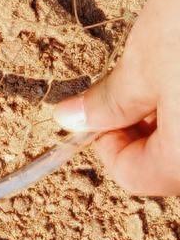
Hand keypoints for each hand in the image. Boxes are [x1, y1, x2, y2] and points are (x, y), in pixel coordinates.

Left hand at [54, 0, 179, 195]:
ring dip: (174, 115)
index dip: (105, 139)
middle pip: (171, 162)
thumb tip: (69, 120)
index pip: (133, 175)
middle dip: (145, 128)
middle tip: (136, 82)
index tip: (99, 105)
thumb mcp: (143, 64)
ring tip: (171, 66)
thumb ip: (108, 103)